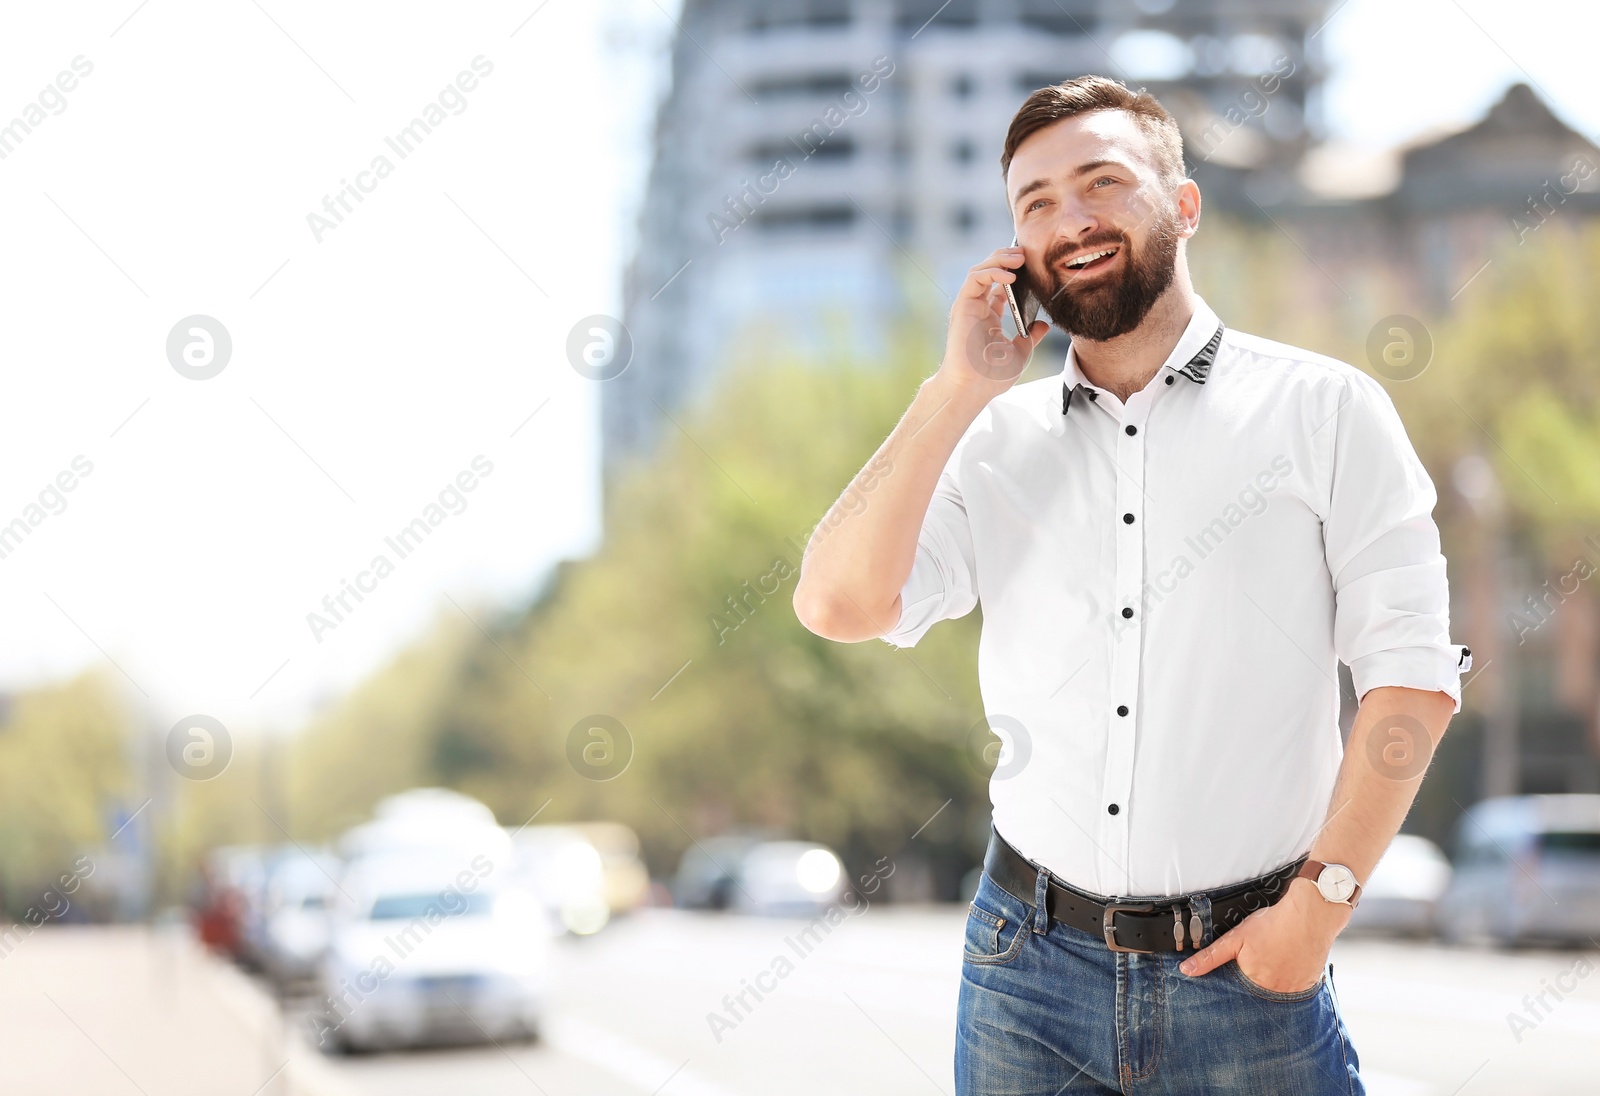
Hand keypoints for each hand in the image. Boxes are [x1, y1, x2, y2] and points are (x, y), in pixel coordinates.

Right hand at [937, 246, 1049, 399]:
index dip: (1015, 272)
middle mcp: (977, 308)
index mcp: (989, 317)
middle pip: (989, 272)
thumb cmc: (991, 376)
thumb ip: (1030, 336)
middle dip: (1007, 258)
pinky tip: (1010, 276)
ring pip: (981, 270)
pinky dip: (992, 272)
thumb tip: (1043, 325)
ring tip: (1019, 257)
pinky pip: (975, 279)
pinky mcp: (963, 306)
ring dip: (1000, 259)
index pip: (999, 286)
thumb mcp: (1020, 353)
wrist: (973, 388)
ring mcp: (969, 306)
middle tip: (1026, 253)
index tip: (1032, 265)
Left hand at [1178, 879, 1349, 992]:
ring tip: (1274, 962)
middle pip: (1257, 995)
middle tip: (1261, 963)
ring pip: (1277, 994)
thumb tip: (1186, 970)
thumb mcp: (1235, 939)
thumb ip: (1210, 957)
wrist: (1310, 916)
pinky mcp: (1308, 986)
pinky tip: (1288, 966)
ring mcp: (1293, 992)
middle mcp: (1274, 993)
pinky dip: (1289, 982)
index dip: (1236, 984)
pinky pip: (1295, 991)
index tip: (1239, 974)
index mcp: (1253, 984)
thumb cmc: (1273, 925)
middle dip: (1254, 985)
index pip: (1238, 994)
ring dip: (1272, 984)